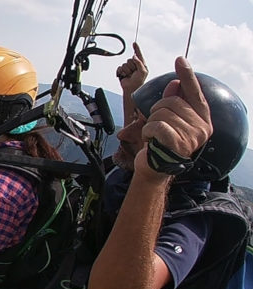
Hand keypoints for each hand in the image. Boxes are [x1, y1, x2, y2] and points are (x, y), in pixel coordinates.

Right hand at [116, 42, 147, 93]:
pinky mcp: (122, 71)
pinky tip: (124, 76)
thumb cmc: (139, 81)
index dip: (136, 48)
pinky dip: (121, 72)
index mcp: (141, 64)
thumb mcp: (142, 71)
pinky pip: (119, 68)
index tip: (134, 43)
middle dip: (131, 66)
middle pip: (129, 59)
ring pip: (124, 64)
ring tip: (129, 76)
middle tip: (133, 73)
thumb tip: (134, 56)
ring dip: (126, 71)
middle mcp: (134, 65)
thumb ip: (139, 63)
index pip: (138, 54)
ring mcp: (128, 68)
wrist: (131, 89)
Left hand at [136, 57, 212, 176]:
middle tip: (156, 126)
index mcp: (202, 119)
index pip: (194, 93)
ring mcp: (193, 136)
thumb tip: (174, 83)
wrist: (154, 169)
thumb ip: (172, 103)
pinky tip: (150, 141)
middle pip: (171, 101)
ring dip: (150, 123)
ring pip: (162, 113)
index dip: (186, 75)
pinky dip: (147, 131)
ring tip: (154, 136)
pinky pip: (157, 125)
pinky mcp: (180, 144)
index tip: (180, 59)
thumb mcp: (165, 121)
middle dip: (156, 111)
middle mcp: (202, 127)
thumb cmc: (160, 144)